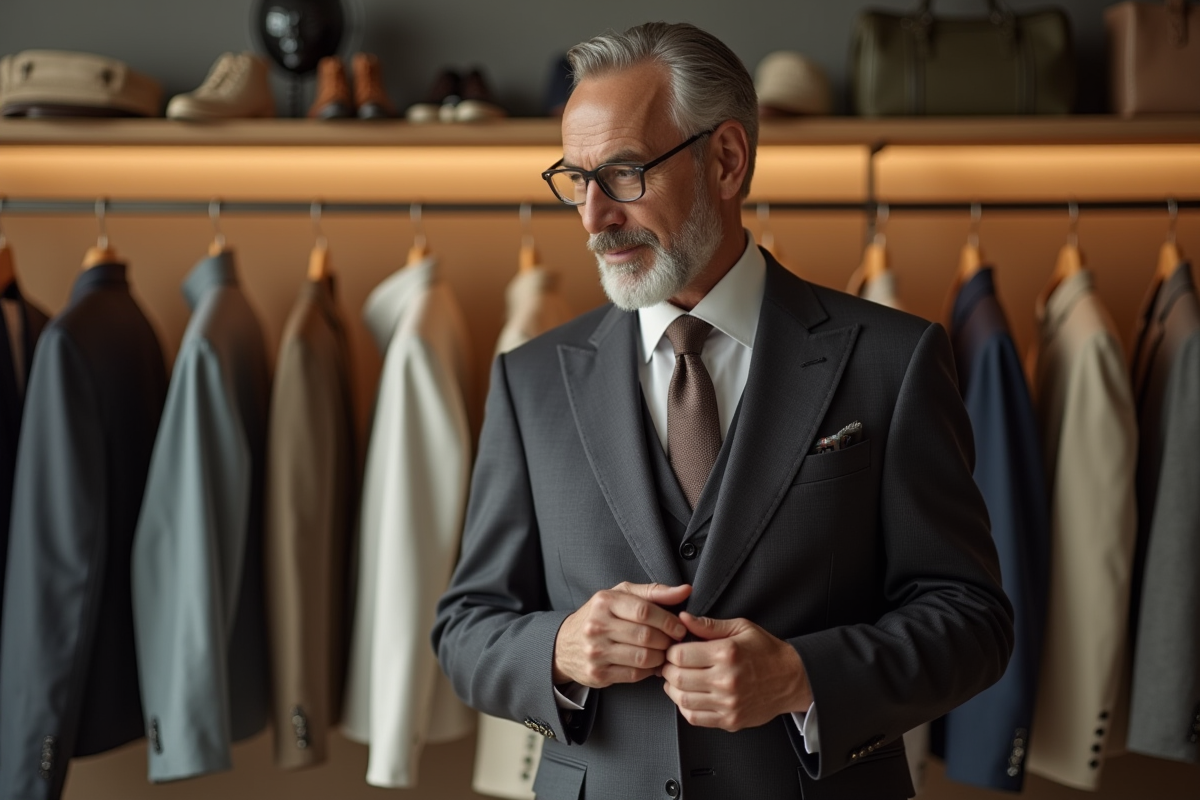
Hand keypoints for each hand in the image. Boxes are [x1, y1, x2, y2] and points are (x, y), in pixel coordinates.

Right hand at [553, 582, 691, 687]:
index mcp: (604, 602)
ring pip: (642, 657)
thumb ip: (655, 592)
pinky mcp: (597, 674)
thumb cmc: (600, 615)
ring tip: (663, 652)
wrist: (564, 644)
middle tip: (673, 642)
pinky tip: (650, 663)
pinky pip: (634, 674)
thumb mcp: (622, 595)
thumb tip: (686, 590)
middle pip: (646, 636)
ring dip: (660, 657)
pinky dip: (649, 670)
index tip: (679, 627)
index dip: (668, 621)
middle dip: (667, 641)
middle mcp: (597, 626)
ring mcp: (595, 652)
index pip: (645, 611)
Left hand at [661, 612, 811, 731]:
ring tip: (677, 680)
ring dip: (673, 689)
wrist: (792, 679)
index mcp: (727, 653)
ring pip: (683, 699)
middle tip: (670, 665)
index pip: (680, 655)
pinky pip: (696, 718)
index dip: (670, 651)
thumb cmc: (766, 651)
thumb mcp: (741, 628)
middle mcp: (726, 680)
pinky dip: (685, 707)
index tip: (673, 649)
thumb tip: (683, 619)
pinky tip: (689, 696)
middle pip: (677, 677)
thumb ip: (709, 625)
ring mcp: (728, 703)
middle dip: (667, 670)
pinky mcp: (730, 720)